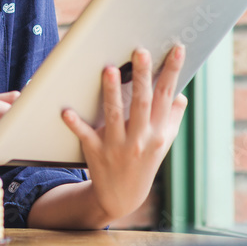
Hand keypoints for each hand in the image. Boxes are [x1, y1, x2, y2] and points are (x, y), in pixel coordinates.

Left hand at [61, 45, 187, 222]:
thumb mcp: (163, 142)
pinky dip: (76, 124)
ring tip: (108, 69)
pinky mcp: (96, 152)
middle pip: (142, 102)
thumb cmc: (144, 161)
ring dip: (112, 92)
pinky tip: (66, 111)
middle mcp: (141, 137)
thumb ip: (171, 118)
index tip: (176, 48)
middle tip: (139, 50)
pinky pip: (86, 135)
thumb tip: (180, 95)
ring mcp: (118, 145)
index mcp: (158, 131)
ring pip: (115, 115)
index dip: (172, 71)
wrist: (122, 197)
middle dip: (142, 76)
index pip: (166, 95)